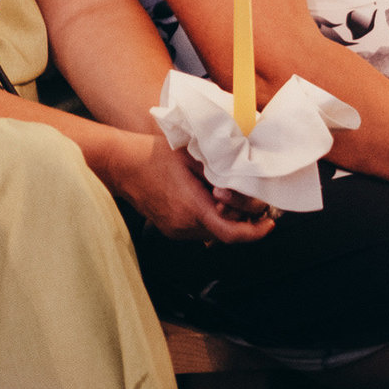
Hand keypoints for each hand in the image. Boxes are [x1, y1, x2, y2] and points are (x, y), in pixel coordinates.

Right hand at [113, 134, 279, 245]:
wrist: (121, 164)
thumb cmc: (154, 154)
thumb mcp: (194, 155)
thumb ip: (221, 167)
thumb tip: (245, 174)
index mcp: (191, 206)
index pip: (231, 233)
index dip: (254, 232)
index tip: (268, 224)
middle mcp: (183, 224)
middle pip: (225, 233)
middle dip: (241, 219)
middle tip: (245, 199)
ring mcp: (175, 230)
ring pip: (213, 233)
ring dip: (224, 219)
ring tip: (223, 196)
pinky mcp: (169, 229)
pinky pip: (199, 230)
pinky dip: (209, 219)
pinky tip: (206, 200)